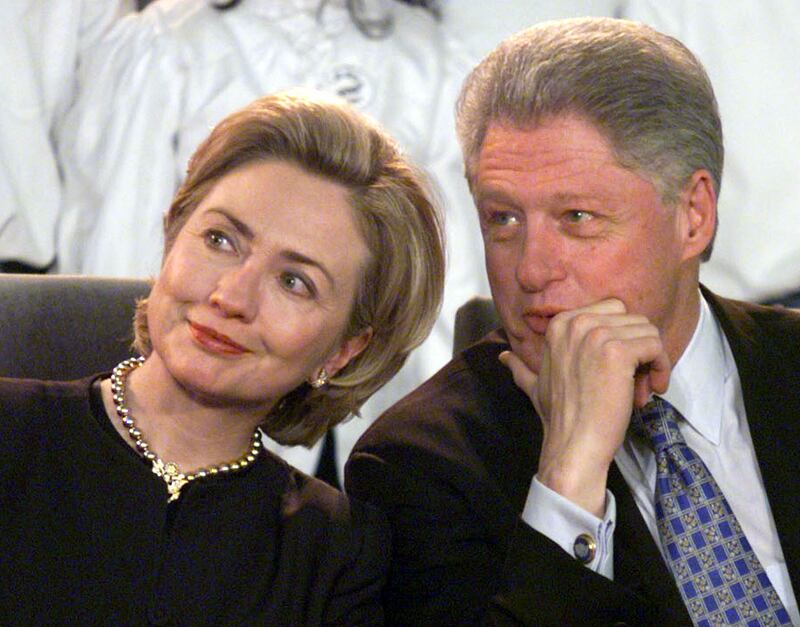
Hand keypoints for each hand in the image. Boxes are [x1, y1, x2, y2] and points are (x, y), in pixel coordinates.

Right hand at [499, 299, 670, 515]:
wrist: (572, 444)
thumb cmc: (559, 417)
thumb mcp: (533, 385)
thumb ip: (521, 367)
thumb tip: (502, 357)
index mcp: (560, 324)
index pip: (612, 311)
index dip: (621, 339)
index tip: (619, 370)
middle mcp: (577, 322)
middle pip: (633, 319)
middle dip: (640, 348)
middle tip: (635, 381)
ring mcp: (596, 335)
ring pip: (648, 332)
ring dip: (652, 361)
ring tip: (641, 390)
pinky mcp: (618, 352)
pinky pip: (656, 346)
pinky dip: (661, 368)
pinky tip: (650, 390)